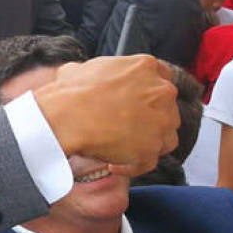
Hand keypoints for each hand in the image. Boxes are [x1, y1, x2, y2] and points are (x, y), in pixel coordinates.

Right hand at [34, 55, 177, 175]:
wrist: (65, 117)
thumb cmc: (69, 93)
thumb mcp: (77, 69)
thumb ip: (93, 71)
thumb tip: (79, 74)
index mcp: (145, 66)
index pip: (162, 78)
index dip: (148, 93)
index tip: (137, 103)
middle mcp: (161, 91)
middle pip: (167, 108)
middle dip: (150, 119)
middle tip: (125, 128)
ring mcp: (161, 120)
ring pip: (165, 136)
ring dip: (146, 144)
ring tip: (120, 150)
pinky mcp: (153, 147)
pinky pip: (148, 161)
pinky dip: (132, 166)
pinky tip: (113, 165)